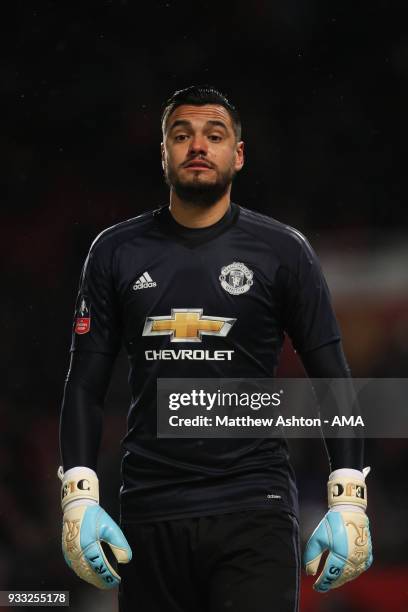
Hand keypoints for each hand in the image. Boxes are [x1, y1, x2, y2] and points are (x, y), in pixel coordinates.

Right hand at [58, 466, 131, 588]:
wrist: (76, 507)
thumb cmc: (94, 516)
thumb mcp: (110, 527)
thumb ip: (119, 544)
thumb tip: (126, 559)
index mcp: (88, 545)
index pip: (100, 567)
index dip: (108, 576)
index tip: (117, 580)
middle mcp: (77, 552)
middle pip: (90, 573)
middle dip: (101, 580)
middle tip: (111, 583)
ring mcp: (70, 554)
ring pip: (82, 573)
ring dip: (92, 579)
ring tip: (103, 581)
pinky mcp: (67, 553)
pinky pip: (76, 568)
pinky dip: (84, 573)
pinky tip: (92, 574)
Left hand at [304, 468, 372, 591]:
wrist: (350, 512)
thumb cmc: (332, 523)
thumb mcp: (318, 538)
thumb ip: (312, 556)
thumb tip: (310, 573)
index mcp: (340, 554)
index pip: (330, 575)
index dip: (322, 583)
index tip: (315, 587)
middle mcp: (353, 559)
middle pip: (341, 578)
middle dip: (331, 583)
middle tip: (322, 586)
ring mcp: (362, 559)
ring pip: (350, 576)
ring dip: (340, 580)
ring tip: (331, 581)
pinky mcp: (368, 556)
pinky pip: (359, 570)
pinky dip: (351, 574)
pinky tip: (344, 573)